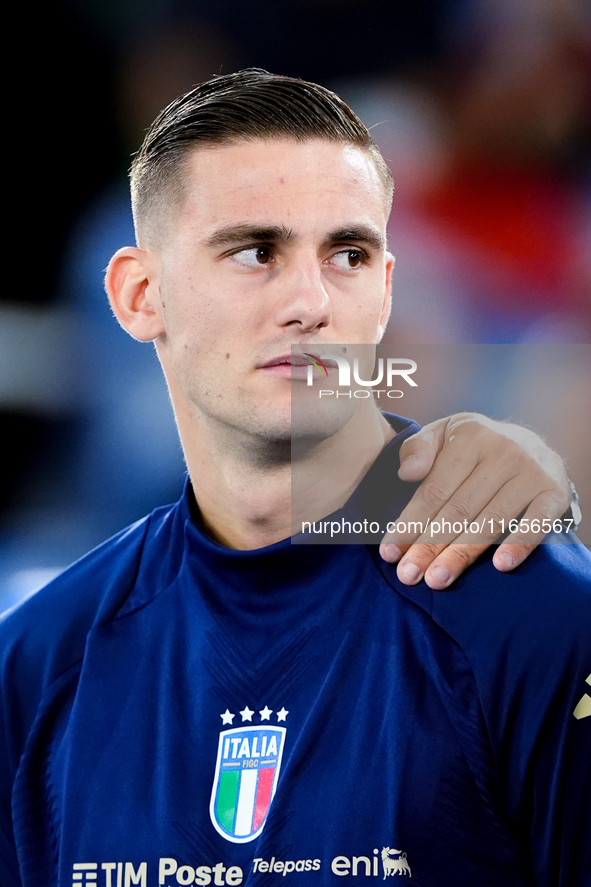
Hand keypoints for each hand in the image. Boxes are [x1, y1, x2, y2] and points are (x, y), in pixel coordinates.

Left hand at [380, 413, 571, 588]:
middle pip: (459, 510)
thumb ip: (417, 449)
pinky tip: (499, 566)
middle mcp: (503, 451)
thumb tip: (407, 474)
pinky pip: (536, 523)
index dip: (410, 523)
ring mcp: (531, 472)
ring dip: (462, 554)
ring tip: (437, 580)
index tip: (390, 553)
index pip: (434, 490)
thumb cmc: (474, 446)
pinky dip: (519, 544)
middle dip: (429, 546)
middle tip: (409, 575)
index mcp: (469, 436)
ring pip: (490, 521)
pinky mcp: (554, 492)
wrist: (532, 443)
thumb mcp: (442, 434)